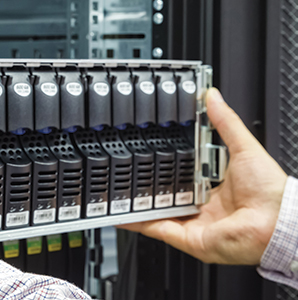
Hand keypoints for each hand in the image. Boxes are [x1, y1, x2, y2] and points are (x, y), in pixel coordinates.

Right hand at [119, 88, 287, 264]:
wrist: (276, 222)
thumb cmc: (269, 191)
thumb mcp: (244, 147)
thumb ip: (225, 122)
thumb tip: (213, 97)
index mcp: (216, 187)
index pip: (186, 174)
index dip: (169, 164)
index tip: (153, 151)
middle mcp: (204, 207)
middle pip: (168, 194)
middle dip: (149, 184)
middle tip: (129, 169)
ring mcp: (194, 223)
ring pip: (158, 212)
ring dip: (138, 203)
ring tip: (118, 191)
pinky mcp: (187, 237)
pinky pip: (156, 229)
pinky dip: (137, 222)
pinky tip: (122, 214)